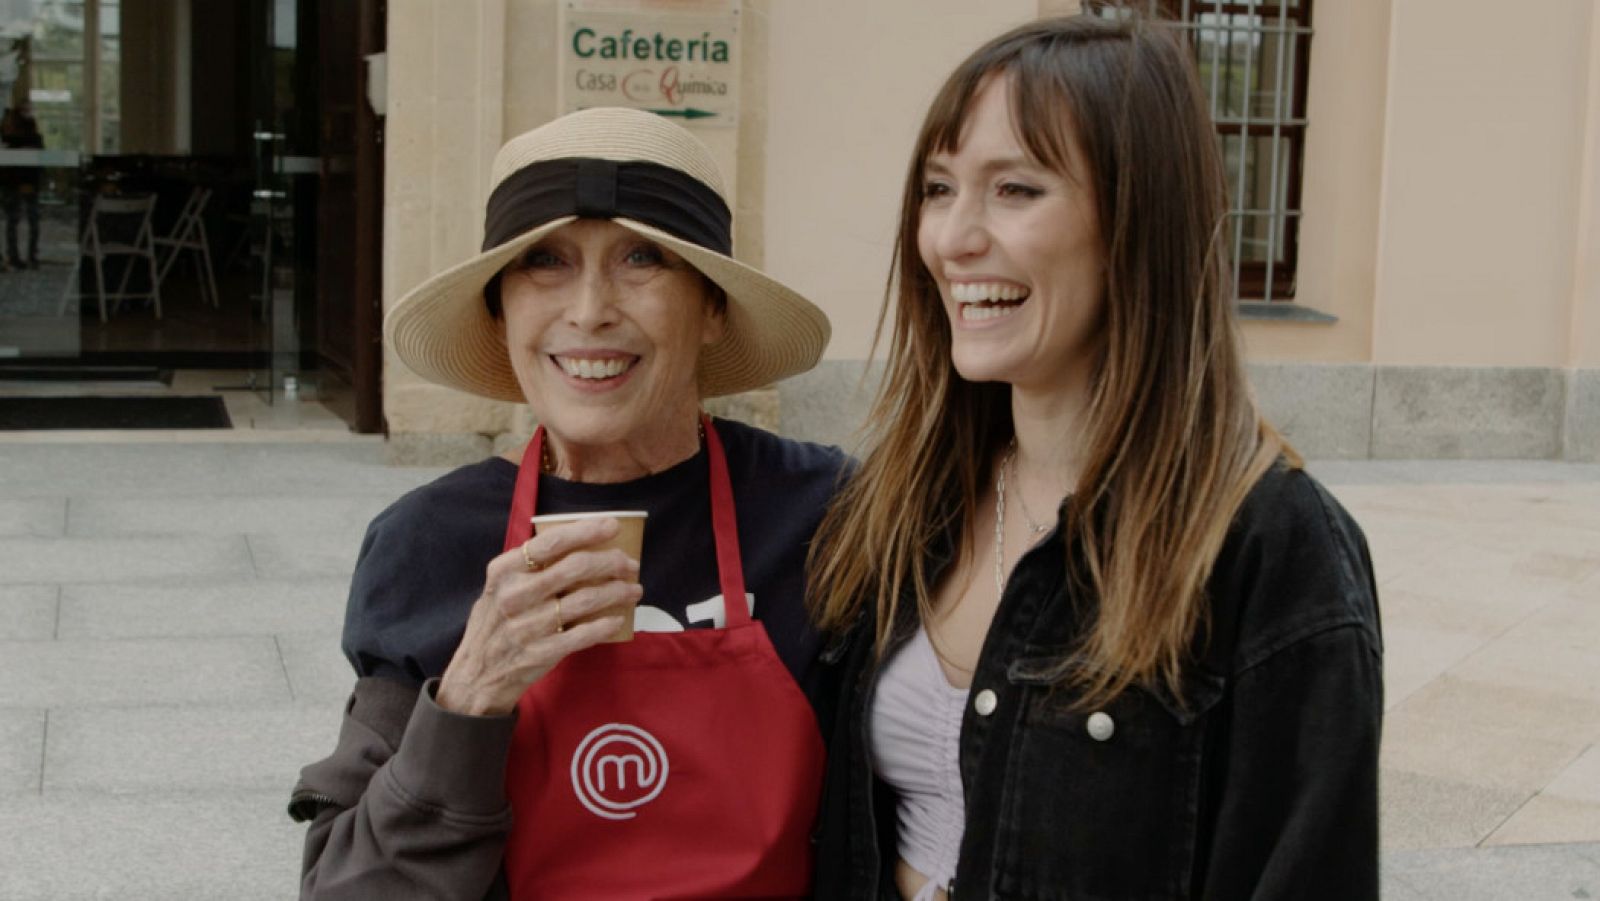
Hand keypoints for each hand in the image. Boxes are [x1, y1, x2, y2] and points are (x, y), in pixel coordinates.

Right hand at [436, 517, 641, 715]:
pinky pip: (582, 635)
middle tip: (630, 564)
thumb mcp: (499, 588)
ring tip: (633, 589)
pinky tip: (618, 619)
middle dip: (611, 562)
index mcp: (504, 571)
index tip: (613, 525)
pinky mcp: (539, 653)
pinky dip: (605, 625)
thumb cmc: (496, 623)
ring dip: (617, 592)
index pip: (551, 542)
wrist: (476, 676)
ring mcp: (527, 626)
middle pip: (575, 567)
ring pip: (585, 599)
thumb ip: (529, 567)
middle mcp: (514, 595)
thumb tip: (580, 543)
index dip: (586, 530)